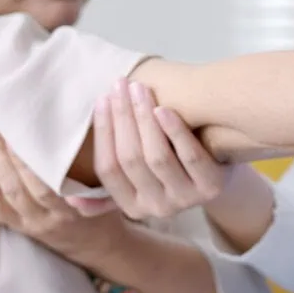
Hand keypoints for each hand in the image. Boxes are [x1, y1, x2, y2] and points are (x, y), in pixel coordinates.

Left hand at [0, 119, 125, 263]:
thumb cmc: (103, 209)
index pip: (42, 184)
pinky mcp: (14, 228)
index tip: (16, 129)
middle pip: (14, 188)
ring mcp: (26, 225)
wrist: (97, 246)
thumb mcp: (107, 188)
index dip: (25, 159)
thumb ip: (95, 161)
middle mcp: (43, 219)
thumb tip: (90, 117)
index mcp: (69, 208)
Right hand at [94, 80, 233, 219]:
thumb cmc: (174, 168)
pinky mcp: (211, 187)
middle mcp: (156, 208)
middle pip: (131, 158)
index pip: (108, 168)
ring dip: (144, 119)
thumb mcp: (143, 183)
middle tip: (120, 84)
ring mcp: (185, 199)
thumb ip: (111, 187)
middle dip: (122, 117)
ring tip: (140, 88)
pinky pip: (189, 157)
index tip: (101, 99)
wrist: (222, 176)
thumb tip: (70, 198)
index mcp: (132, 206)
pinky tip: (163, 108)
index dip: (102, 132)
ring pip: (156, 157)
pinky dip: (174, 131)